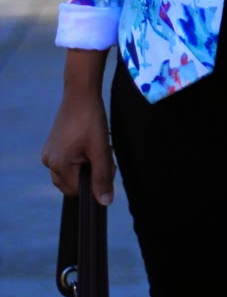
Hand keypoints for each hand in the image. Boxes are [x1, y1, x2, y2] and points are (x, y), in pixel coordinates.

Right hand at [42, 63, 114, 205]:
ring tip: (96, 147)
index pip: (78, 190)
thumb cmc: (91, 120)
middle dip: (90, 175)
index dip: (96, 182)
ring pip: (70, 173)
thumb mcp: (101, 149)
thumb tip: (104, 203)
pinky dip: (79, 158)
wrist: (81, 93)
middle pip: (72, 184)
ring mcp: (48, 153)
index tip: (108, 165)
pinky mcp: (52, 145)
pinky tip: (88, 143)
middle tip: (103, 154)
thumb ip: (103, 177)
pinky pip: (66, 162)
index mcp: (58, 165)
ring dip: (85, 166)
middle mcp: (48, 162)